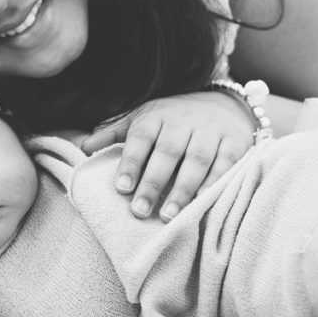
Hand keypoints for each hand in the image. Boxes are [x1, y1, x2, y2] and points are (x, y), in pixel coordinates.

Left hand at [81, 91, 254, 221]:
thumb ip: (114, 133)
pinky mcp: (235, 142)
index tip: (121, 188)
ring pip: (196, 160)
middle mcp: (183, 122)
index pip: (140, 139)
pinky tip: (203, 202)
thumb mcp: (143, 118)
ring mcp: (210, 131)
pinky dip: (215, 183)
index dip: (130, 163)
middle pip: (167, 152)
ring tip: (168, 215)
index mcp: (156, 117)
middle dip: (153, 182)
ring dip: (182, 189)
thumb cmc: (174, 118)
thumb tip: (82, 146)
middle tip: (139, 211)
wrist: (224, 101)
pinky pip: (225, 163)